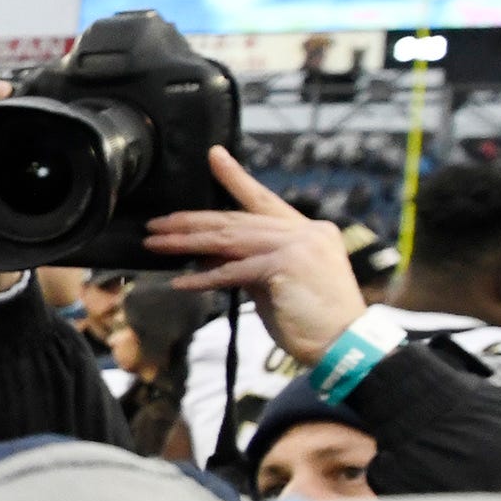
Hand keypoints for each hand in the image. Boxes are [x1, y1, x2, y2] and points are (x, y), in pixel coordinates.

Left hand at [141, 147, 366, 366]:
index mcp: (308, 231)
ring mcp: (297, 246)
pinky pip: (234, 271)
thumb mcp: (275, 285)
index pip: (264, 200)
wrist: (344, 345)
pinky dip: (205, 278)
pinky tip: (180, 282)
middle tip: (156, 223)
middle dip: (192, 221)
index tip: (214, 155)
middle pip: (237, 220)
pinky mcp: (285, 266)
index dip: (236, 178)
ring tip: (156, 244)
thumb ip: (247, 266)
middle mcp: (305, 231)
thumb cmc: (311, 320)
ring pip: (230, 240)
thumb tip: (207, 257)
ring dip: (188, 243)